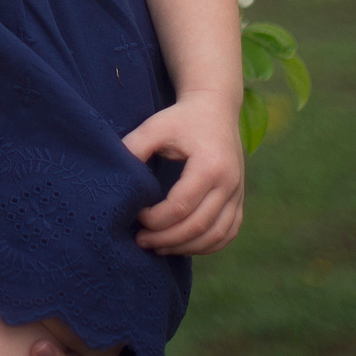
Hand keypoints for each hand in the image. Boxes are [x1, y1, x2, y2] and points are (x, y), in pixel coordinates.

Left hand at [123, 89, 244, 254]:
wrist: (216, 107)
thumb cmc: (181, 117)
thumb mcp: (155, 126)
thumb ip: (134, 148)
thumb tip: (115, 179)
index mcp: (210, 165)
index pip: (181, 206)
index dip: (155, 219)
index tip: (135, 215)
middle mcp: (230, 183)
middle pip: (198, 226)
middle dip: (166, 239)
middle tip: (141, 241)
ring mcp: (238, 193)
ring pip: (215, 236)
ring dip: (186, 248)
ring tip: (158, 247)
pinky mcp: (240, 199)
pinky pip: (228, 233)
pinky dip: (207, 246)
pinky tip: (184, 245)